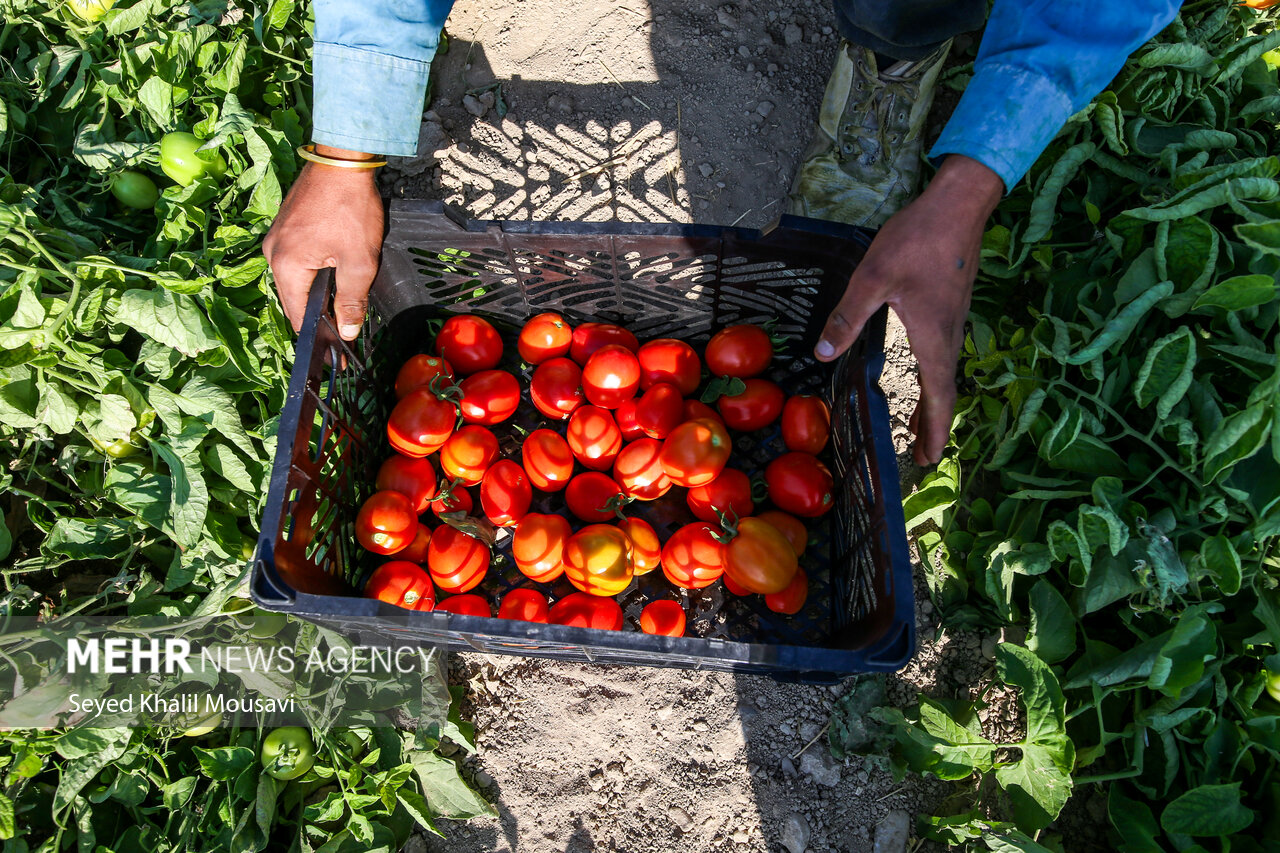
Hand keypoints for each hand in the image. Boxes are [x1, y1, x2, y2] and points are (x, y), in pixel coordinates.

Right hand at [262, 145, 384, 339]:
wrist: (342, 161)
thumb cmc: (350, 209)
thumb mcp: (359, 262)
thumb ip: (351, 300)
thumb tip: (346, 331)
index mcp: (286, 266)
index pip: (297, 315)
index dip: (317, 335)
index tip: (334, 352)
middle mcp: (273, 253)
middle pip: (294, 297)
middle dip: (317, 314)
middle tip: (343, 328)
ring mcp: (276, 237)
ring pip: (296, 277)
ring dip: (316, 290)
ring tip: (340, 302)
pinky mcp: (285, 225)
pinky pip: (297, 258)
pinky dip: (313, 270)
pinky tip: (333, 271)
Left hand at [813, 154, 1003, 465]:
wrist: (958, 204)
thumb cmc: (917, 240)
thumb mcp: (874, 278)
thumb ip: (848, 317)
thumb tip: (823, 354)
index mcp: (933, 338)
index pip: (937, 397)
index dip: (932, 430)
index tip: (927, 460)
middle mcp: (949, 336)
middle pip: (944, 393)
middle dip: (932, 426)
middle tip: (922, 456)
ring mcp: (954, 321)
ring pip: (945, 374)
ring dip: (933, 403)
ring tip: (918, 427)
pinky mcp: (951, 306)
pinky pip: (943, 355)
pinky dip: (934, 378)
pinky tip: (921, 373)